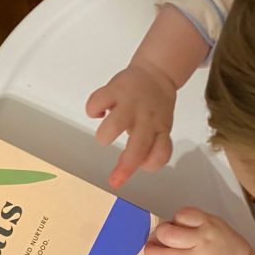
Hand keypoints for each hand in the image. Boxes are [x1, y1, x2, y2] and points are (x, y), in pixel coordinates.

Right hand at [85, 60, 176, 187]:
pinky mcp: (114, 90)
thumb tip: (132, 166)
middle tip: (114, 181)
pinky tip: (100, 111)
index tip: (142, 165)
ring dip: (104, 136)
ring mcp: (130, 103)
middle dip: (125, 167)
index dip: (152, 163)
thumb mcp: (161, 129)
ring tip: (106, 135)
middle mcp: (146, 118)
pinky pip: (96, 103)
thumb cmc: (155, 108)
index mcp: (160, 129)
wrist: (156, 73)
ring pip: (113, 125)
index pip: (161, 153)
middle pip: (138, 147)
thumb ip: (151, 149)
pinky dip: (93, 111)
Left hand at [145, 208, 254, 254]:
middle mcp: (202, 241)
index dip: (173, 220)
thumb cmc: (227, 245)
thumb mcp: (216, 224)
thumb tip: (169, 225)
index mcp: (208, 224)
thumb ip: (194, 222)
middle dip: (158, 235)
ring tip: (151, 251)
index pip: (181, 215)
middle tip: (157, 238)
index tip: (173, 225)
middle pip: (168, 235)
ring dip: (152, 253)